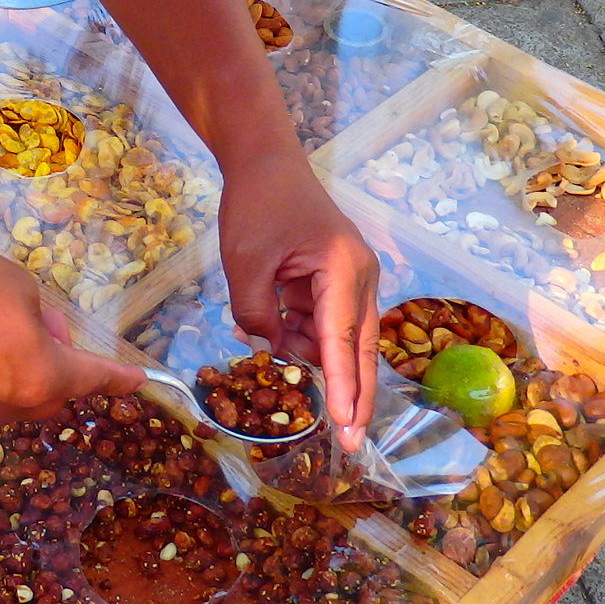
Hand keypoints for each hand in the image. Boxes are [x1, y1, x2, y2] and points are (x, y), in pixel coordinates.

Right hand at [0, 239, 143, 427]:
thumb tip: (35, 335)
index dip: (119, 379)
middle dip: (61, 361)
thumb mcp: (16, 284)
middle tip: (44, 318)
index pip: (93, 379)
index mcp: (41, 378)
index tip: (141, 382)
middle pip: (55, 392)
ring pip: (19, 394)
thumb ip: (40, 316)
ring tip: (0, 320)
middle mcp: (11, 405)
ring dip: (24, 365)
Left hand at [217, 156, 379, 448]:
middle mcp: (360, 275)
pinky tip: (277, 342)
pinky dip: (304, 337)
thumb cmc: (256, 205)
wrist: (265, 160)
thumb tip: (271, 351)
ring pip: (341, 337)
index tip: (347, 426)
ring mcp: (352, 276)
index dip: (344, 387)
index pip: (343, 341)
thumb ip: (256, 316)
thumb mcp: (245, 265)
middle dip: (354, 394)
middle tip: (349, 443)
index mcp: (343, 269)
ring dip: (313, 358)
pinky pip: (325, 320)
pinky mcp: (337, 278)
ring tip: (281, 362)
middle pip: (360, 347)